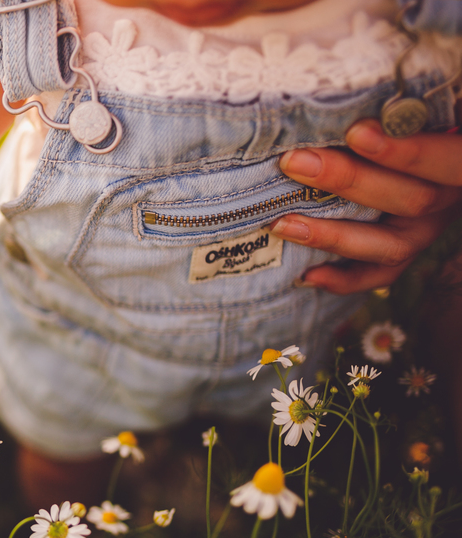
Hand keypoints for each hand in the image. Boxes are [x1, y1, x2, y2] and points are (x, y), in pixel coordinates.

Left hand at [271, 118, 461, 293]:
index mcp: (459, 155)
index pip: (448, 160)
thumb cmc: (398, 119)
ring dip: (334, 235)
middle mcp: (449, 197)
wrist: (403, 161)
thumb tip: (370, 69)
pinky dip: (344, 279)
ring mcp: (426, 230)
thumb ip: (401, 106)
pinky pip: (379, 276)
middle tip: (295, 162)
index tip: (356, 132)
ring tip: (283, 223)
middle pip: (412, 198)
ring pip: (391, 244)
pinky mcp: (403, 252)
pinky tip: (308, 275)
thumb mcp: (410, 109)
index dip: (405, 150)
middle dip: (348, 181)